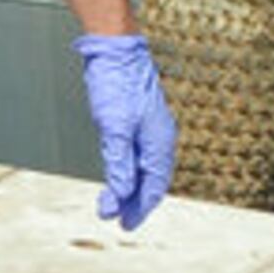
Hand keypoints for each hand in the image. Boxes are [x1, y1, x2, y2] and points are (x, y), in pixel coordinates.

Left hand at [76, 33, 174, 230]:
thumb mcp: (114, 125)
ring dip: (130, 187)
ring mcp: (150, 128)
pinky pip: (137, 153)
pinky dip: (128, 168)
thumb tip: (120, 192)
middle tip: (118, 220)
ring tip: (116, 204)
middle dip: (135, 202)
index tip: (124, 224)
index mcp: (159, 142)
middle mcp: (159, 138)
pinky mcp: (137, 119)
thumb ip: (118, 161)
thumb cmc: (116, 83)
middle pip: (151, 179)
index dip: (139, 207)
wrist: (115, 48)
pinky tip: (120, 174)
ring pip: (144, 167)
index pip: (153, 185)